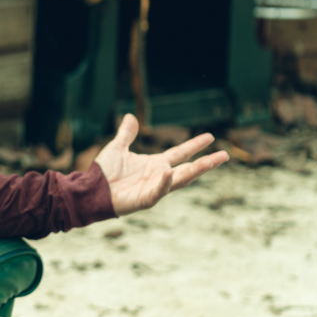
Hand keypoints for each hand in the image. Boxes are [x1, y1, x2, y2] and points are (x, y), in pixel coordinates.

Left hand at [94, 114, 228, 215]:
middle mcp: (159, 176)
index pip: (180, 153)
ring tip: (210, 162)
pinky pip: (157, 192)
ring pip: (179, 181)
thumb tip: (131, 116)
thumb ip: (126, 134)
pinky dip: (163, 184)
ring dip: (194, 172)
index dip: (195, 145)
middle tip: (225, 155)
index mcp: (155, 164)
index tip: (211, 137)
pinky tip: (169, 173)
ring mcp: (154, 189)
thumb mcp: (117, 148)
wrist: (91, 189)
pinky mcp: (144, 200)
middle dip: (206, 163)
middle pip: (188, 169)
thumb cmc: (104, 172)